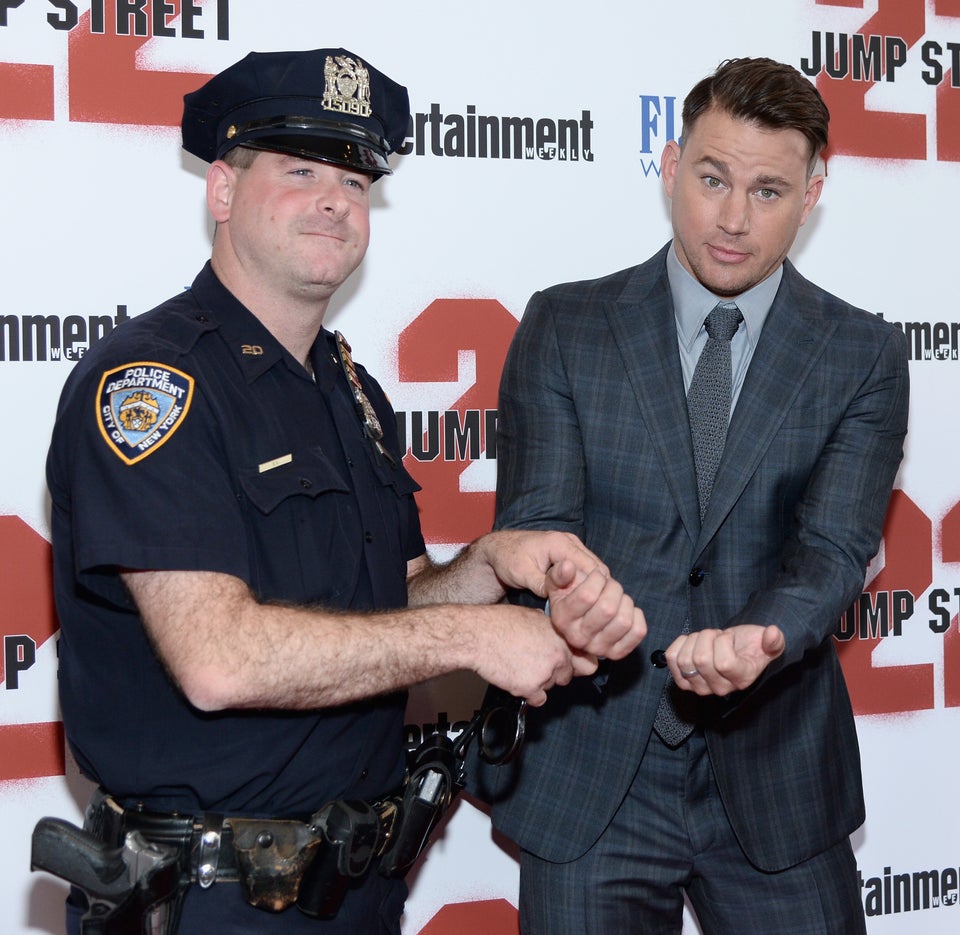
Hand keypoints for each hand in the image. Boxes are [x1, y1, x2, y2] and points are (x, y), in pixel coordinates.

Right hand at [471, 604, 592, 706]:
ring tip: (519, 665)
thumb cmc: (500, 623)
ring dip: (538, 682)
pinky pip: (538, 699)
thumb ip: (551, 630)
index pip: (586, 661)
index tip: (572, 667)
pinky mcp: (531, 688)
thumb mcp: (533, 616)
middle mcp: (558, 655)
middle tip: (534, 663)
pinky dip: (528, 694)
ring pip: (550, 687)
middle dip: (553, 673)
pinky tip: (516, 678)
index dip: (576, 664)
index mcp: (561, 637)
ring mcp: (546, 673)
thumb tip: (558, 637)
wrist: (478, 636)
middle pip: (566, 676)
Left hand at [477, 529, 609, 597]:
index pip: (590, 568)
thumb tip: (560, 597)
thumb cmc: (506, 559)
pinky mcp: (570, 553)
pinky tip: (578, 600)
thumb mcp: (521, 573)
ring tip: (583, 608)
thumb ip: (541, 583)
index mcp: (560, 543)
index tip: (586, 610)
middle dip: (594, 591)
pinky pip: (586, 570)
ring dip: (590, 588)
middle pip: (597, 569)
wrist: (498, 549)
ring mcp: (572, 546)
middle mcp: (570, 542)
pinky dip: (585, 584)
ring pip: (594, 570)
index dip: (591, 590)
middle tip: (586, 612)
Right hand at [545, 562, 646, 659]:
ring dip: (625, 601)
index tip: (596, 576)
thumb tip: (568, 566)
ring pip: (624, 621)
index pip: (587, 595)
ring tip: (617, 598)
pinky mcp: (617, 653)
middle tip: (609, 585)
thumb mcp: (558, 582)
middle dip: (613, 588)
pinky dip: (637, 615)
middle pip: (608, 609)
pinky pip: (638, 632)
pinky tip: (625, 610)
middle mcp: (578, 638)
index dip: (597, 578)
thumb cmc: (570, 595)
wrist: (580, 618)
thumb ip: (560, 573)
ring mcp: (598, 648)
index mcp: (562, 619)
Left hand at [666, 624, 784, 695]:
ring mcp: (700, 687)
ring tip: (706, 640)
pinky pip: (671, 659)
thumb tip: (773, 634)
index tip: (729, 636)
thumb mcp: (769, 642)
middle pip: (700, 660)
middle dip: (707, 637)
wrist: (737, 650)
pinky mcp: (684, 680)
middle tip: (716, 636)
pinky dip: (679, 644)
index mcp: (741, 679)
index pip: (723, 663)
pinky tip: (691, 642)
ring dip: (693, 640)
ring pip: (684, 659)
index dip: (723, 641)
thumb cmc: (752, 645)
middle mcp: (720, 688)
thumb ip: (774, 641)